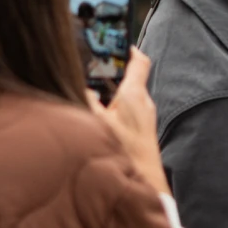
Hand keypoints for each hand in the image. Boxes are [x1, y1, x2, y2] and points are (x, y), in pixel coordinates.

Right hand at [94, 47, 168, 194]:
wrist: (145, 185)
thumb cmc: (125, 153)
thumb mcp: (97, 123)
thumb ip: (87, 101)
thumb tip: (82, 87)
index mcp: (135, 94)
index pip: (139, 62)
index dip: (130, 49)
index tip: (120, 42)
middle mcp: (144, 102)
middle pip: (130, 78)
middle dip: (113, 71)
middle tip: (94, 65)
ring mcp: (144, 117)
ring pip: (127, 95)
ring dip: (112, 91)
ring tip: (92, 89)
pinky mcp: (141, 131)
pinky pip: (126, 111)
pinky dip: (114, 107)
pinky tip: (99, 116)